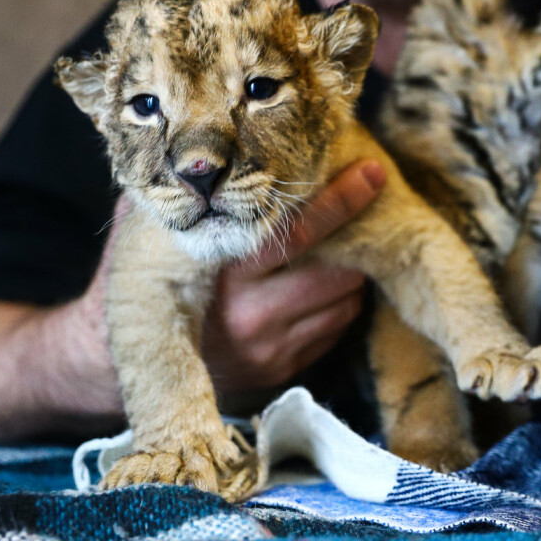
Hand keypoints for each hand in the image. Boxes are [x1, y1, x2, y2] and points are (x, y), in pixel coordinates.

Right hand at [203, 159, 386, 391]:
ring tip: (334, 262)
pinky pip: (338, 329)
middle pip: (335, 272)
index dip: (340, 202)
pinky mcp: (287, 367)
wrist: (168, 359)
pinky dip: (341, 305)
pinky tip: (322, 295)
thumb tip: (294, 172)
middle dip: (356, 245)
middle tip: (360, 222)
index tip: (371, 173)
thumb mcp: (205, 250)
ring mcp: (273, 346)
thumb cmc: (193, 285)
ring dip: (351, 277)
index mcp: (229, 273)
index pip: (297, 234)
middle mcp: (253, 313)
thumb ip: (242, 220)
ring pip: (346, 302)